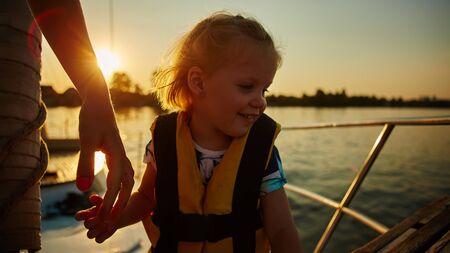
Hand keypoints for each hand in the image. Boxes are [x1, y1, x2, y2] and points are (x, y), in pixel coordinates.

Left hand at [76, 88, 133, 223]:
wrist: (98, 101)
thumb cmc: (92, 118)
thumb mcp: (86, 140)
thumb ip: (85, 164)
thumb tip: (83, 189)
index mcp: (118, 156)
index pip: (115, 185)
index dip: (110, 203)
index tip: (104, 218)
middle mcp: (122, 157)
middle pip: (126, 187)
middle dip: (119, 206)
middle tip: (110, 223)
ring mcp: (120, 155)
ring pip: (125, 182)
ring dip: (120, 198)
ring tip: (112, 211)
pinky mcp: (115, 153)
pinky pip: (120, 175)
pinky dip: (117, 187)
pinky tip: (111, 191)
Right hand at [76, 194, 116, 242]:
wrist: (120, 213)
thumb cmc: (110, 206)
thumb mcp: (105, 202)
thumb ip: (98, 200)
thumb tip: (92, 197)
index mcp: (87, 214)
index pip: (78, 216)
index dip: (80, 216)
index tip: (87, 213)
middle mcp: (89, 223)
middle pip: (86, 225)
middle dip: (94, 221)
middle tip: (103, 218)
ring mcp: (94, 231)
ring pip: (89, 235)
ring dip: (98, 230)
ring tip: (107, 224)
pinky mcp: (101, 237)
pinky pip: (98, 240)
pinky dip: (104, 236)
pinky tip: (110, 229)